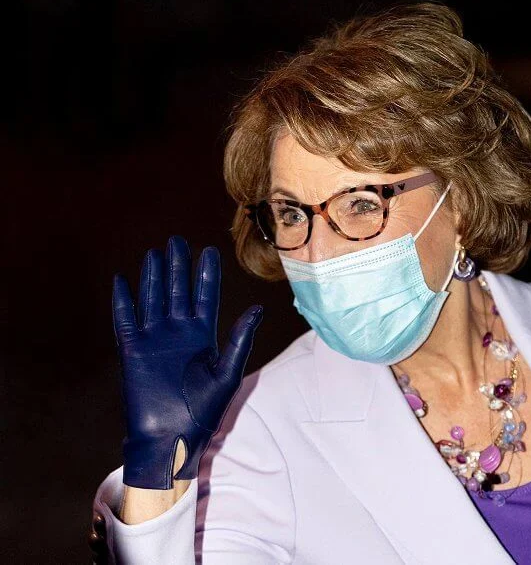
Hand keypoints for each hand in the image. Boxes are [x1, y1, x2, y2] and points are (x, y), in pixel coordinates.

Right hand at [112, 235, 262, 489]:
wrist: (172, 437)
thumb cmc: (204, 409)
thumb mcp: (228, 372)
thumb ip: (240, 339)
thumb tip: (259, 308)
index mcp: (203, 335)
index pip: (205, 296)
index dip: (206, 274)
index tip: (209, 250)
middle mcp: (179, 332)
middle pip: (178, 290)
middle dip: (178, 266)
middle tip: (177, 240)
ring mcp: (155, 339)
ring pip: (153, 299)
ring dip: (153, 277)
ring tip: (154, 253)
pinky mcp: (133, 350)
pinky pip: (126, 320)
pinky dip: (123, 301)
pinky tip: (122, 281)